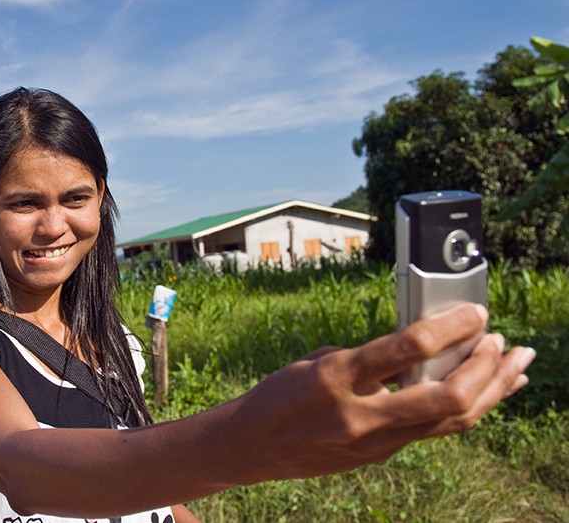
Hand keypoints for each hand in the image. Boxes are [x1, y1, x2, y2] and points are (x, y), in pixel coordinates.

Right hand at [229, 303, 533, 482]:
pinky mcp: (379, 455)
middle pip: (447, 396)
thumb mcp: (317, 362)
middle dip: (486, 368)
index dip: (451, 327)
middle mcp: (360, 414)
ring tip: (517, 366)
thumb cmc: (280, 394)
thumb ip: (369, 358)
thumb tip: (421, 349)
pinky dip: (466, 408)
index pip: (408, 348)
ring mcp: (373, 442)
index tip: (475, 312)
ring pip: (451, 419)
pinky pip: (434, 430)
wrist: (251, 447)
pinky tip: (484, 393)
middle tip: (503, 342)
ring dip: (491, 392)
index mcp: (337, 377)